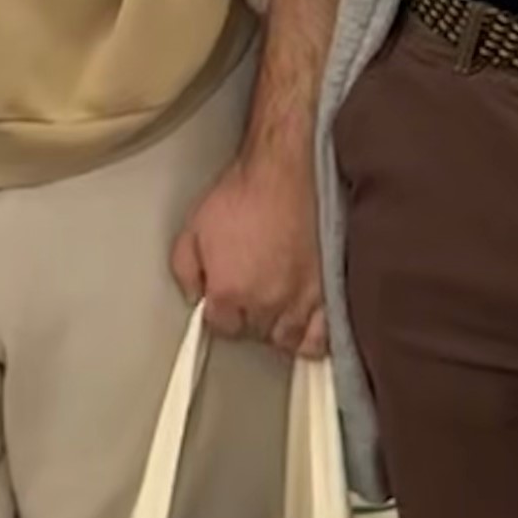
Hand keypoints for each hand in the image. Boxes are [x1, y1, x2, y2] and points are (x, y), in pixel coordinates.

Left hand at [173, 152, 327, 355]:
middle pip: (255, 334)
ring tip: (274, 309)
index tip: (221, 303)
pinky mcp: (333, 296)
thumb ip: (185, 268)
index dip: (218, 314)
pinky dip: (313, 338)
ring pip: (288, 341)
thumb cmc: (244, 196)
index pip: (220, 327)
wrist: (288, 176)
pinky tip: (305, 323)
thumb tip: (192, 294)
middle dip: (247, 319)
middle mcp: (268, 305)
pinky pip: (324, 339)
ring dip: (278, 330)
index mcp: (230, 291)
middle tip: (247, 297)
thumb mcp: (193, 227)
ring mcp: (304, 303)